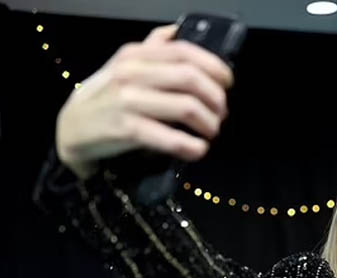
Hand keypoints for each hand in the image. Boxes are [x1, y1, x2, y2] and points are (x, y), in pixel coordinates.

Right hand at [55, 24, 232, 178]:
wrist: (71, 128)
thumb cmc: (106, 96)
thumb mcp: (125, 66)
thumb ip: (151, 49)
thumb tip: (175, 31)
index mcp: (136, 55)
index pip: (185, 52)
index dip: (215, 67)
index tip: (227, 83)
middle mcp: (131, 73)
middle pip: (191, 79)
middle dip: (216, 98)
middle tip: (221, 113)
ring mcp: (128, 101)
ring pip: (187, 107)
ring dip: (209, 123)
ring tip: (210, 132)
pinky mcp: (126, 130)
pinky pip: (171, 139)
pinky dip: (192, 147)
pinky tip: (198, 150)